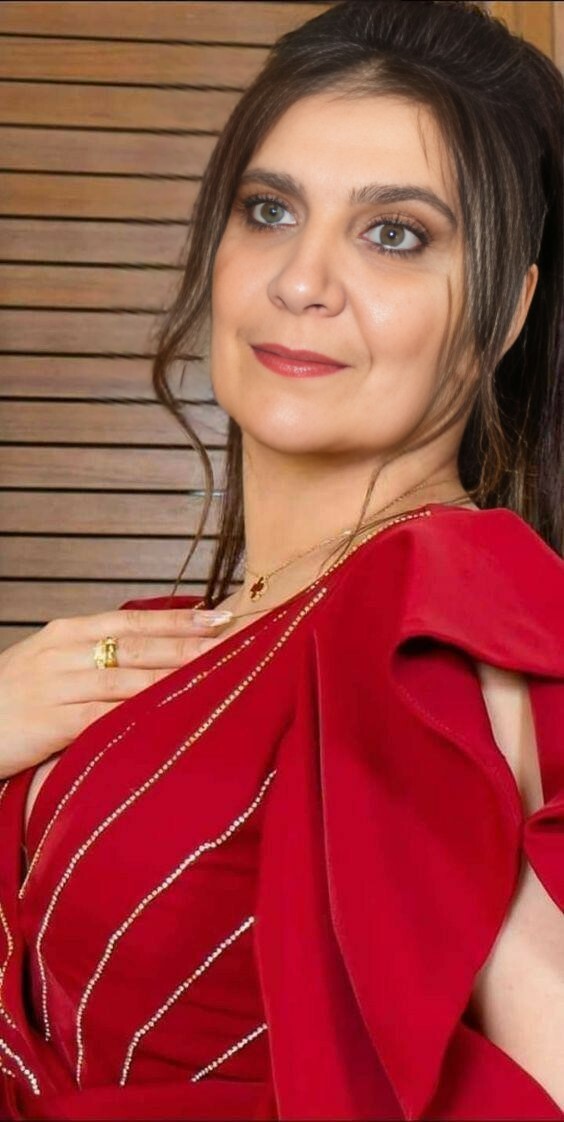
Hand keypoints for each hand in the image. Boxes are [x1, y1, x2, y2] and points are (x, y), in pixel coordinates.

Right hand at [0, 607, 231, 779]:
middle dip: (190, 645)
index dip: (179, 620)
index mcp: (67, 632)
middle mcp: (63, 652)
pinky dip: (139, 714)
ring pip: (127, 679)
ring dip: (175, 677)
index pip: (133, 620)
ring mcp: (55, 686)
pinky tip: (170, 713)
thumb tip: (153, 654)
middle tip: (236, 642)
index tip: (221, 617)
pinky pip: (103, 716)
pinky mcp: (50, 722)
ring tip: (217, 675)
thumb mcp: (50, 665)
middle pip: (138, 646)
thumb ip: (96, 657)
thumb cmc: (11, 700)